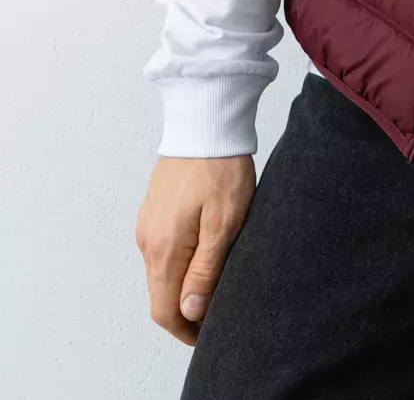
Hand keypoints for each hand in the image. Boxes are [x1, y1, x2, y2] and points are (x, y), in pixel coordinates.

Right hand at [134, 155, 255, 345]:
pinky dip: (180, 261)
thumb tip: (190, 311)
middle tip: (218, 305)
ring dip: (183, 283)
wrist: (205, 122)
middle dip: (186, 308)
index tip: (208, 331)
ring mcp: (147, 225)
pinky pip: (162, 250)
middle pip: (160, 294)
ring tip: (216, 276)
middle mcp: (147, 240)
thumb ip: (205, 270)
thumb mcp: (224, 223)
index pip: (163, 310)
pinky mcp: (153, 212)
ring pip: (161, 272)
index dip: (185, 329)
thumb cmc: (220, 168)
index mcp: (164, 247)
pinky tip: (204, 250)